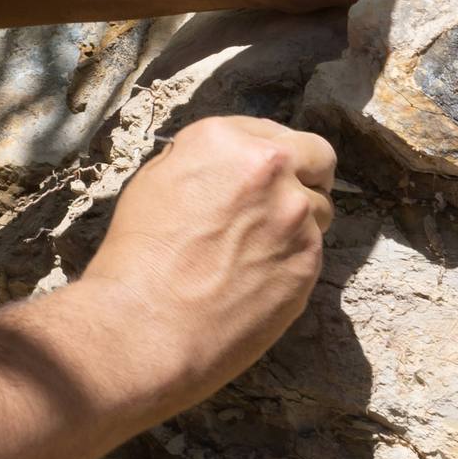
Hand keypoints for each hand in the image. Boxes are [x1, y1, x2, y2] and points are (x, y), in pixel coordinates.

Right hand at [81, 117, 335, 401]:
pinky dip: (292, 263)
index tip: (267, 177)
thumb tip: (229, 165)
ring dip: (299, 224)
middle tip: (285, 203)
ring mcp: (295, 214)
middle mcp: (270, 167)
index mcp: (226, 139)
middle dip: (308, 176)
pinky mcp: (309, 260)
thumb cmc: (137, 258)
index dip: (272, 157)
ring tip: (258, 254)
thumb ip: (207, 163)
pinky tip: (257, 283)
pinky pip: (312, 252)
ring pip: (320, 209)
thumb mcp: (156, 181)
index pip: (275, 133)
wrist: (144, 325)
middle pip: (318, 157)